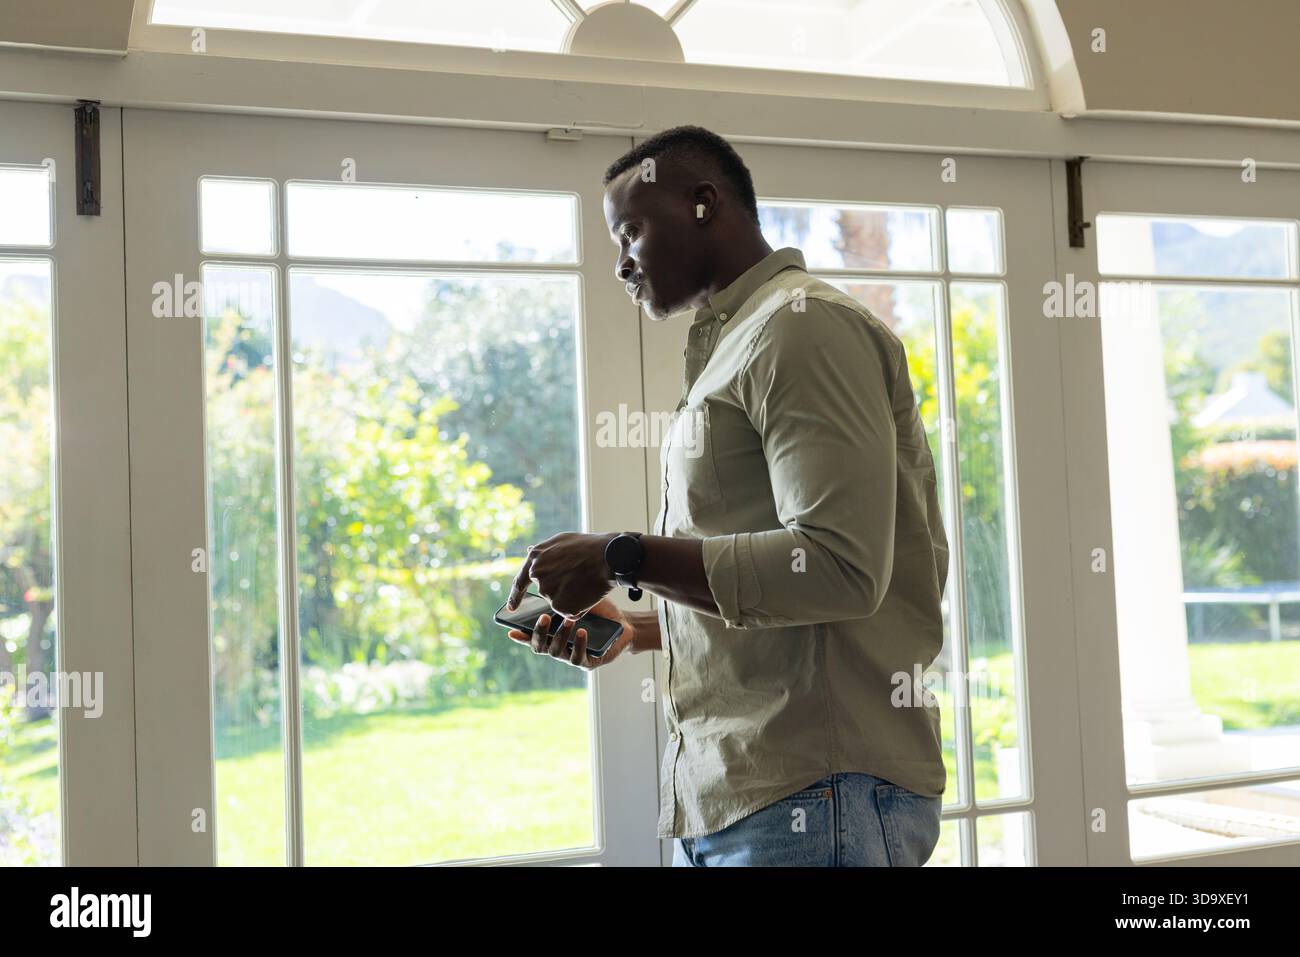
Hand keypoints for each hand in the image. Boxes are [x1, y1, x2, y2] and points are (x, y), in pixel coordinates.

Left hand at [506, 531, 615, 620]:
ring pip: (559, 601)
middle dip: (559, 587)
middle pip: (546, 590)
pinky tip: (587, 592)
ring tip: (585, 581)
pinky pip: (569, 611)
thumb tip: (528, 551)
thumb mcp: (561, 540)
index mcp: (535, 558)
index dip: (515, 596)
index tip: (511, 608)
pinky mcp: (560, 605)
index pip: (520, 582)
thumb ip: (543, 551)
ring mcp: (548, 591)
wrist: (608, 557)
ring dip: (570, 596)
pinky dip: (578, 606)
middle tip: (577, 579)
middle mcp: (537, 575)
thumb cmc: (589, 546)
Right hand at [506, 597, 635, 670]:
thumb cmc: (597, 609)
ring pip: (556, 651)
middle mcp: (557, 646)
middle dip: (539, 632)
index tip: (511, 630)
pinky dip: (579, 645)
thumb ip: (556, 587)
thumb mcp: (575, 594)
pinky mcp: (587, 663)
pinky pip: (578, 658)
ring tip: (569, 620)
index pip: (530, 636)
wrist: (623, 623)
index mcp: (551, 633)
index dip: (520, 635)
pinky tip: (582, 632)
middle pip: (539, 646)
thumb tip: (534, 560)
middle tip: (544, 617)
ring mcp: (570, 656)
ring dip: (560, 635)